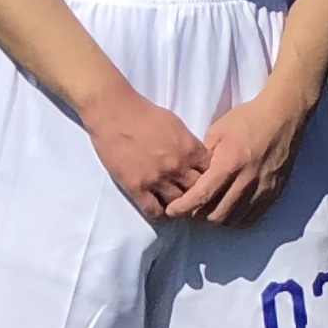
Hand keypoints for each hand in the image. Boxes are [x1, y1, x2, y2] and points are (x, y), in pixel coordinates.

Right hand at [81, 83, 216, 225]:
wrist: (115, 113)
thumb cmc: (145, 114)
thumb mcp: (177, 125)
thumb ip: (189, 144)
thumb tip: (197, 158)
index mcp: (190, 149)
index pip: (212, 174)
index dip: (211, 180)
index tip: (206, 184)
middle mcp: (177, 167)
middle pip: (198, 192)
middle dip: (198, 197)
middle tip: (195, 202)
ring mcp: (157, 178)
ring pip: (178, 205)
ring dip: (179, 207)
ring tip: (178, 208)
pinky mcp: (136, 187)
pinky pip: (154, 211)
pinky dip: (159, 214)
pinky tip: (160, 211)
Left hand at [178, 79, 315, 228]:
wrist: (283, 116)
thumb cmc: (247, 119)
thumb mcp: (217, 131)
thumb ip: (203, 157)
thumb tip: (193, 176)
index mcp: (229, 164)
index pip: (201, 196)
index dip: (182, 208)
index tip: (172, 210)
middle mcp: (246, 181)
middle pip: (215, 214)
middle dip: (197, 215)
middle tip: (190, 208)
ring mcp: (262, 189)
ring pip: (232, 219)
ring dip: (216, 218)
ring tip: (209, 209)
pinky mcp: (274, 193)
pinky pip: (251, 218)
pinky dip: (236, 219)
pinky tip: (230, 210)